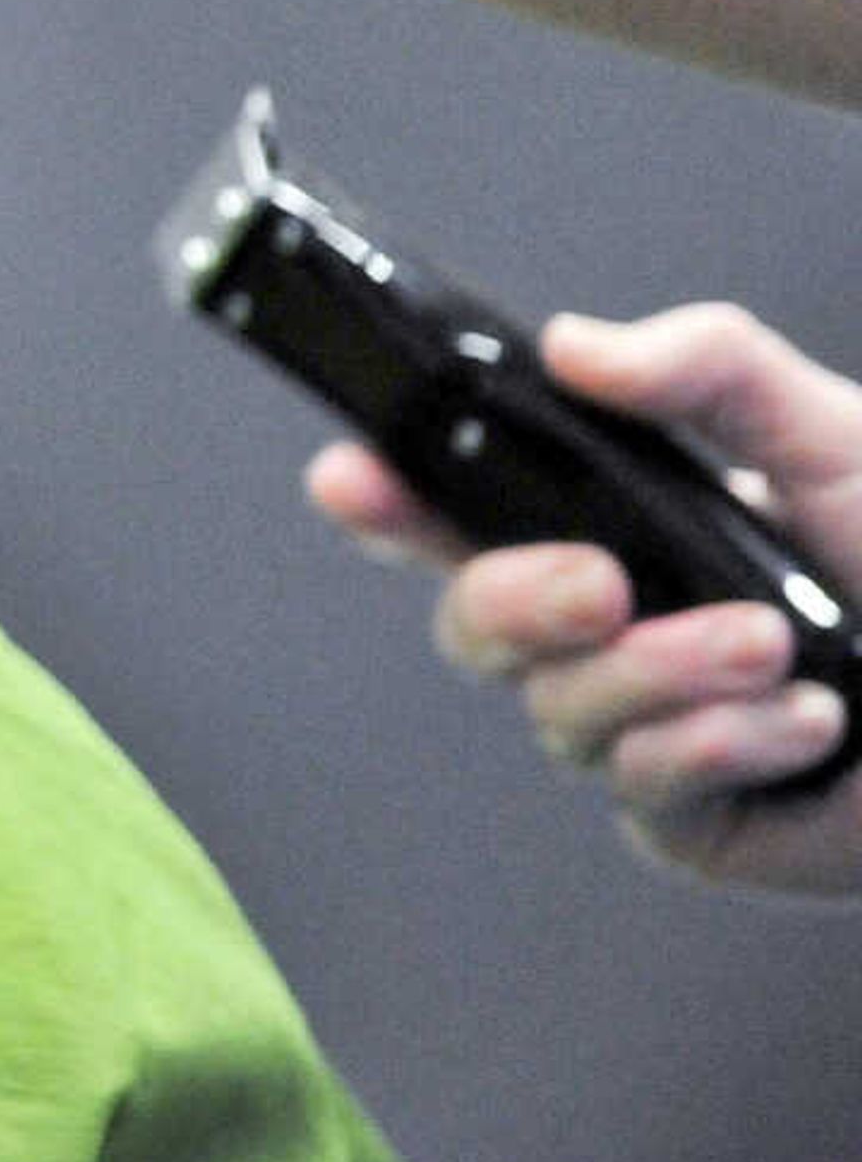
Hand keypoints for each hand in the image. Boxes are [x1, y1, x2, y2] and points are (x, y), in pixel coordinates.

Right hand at [308, 303, 861, 898]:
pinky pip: (642, 784)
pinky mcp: (687, 816)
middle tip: (603, 585)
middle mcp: (607, 628)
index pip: (460, 510)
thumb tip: (578, 345)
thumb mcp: (830, 434)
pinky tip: (807, 722)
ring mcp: (637, 727)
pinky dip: (720, 743)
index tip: (349, 476)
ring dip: (663, 676)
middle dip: (516, 600)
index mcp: (614, 525)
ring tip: (776, 650)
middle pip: (472, 623)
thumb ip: (709, 368)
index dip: (385, 499)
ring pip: (559, 710)